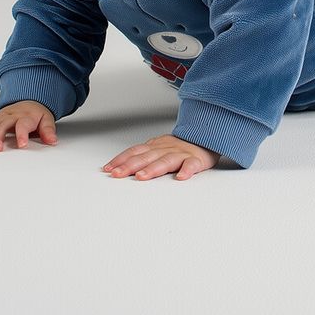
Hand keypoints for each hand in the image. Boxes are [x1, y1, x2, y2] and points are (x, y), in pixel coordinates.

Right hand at [0, 100, 56, 151]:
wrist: (28, 101)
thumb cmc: (36, 114)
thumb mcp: (46, 119)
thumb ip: (48, 130)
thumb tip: (52, 141)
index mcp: (25, 116)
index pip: (23, 125)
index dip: (22, 134)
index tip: (22, 145)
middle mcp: (10, 116)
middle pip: (3, 126)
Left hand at [103, 134, 220, 180]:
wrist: (205, 137)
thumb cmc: (179, 148)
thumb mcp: (158, 148)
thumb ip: (142, 156)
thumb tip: (118, 167)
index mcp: (156, 146)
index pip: (135, 151)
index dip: (121, 159)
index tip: (108, 169)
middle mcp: (166, 148)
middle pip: (146, 156)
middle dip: (130, 166)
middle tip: (117, 174)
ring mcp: (181, 154)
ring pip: (166, 160)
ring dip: (153, 169)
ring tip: (142, 177)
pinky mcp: (196, 160)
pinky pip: (191, 165)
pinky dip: (186, 170)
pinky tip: (181, 177)